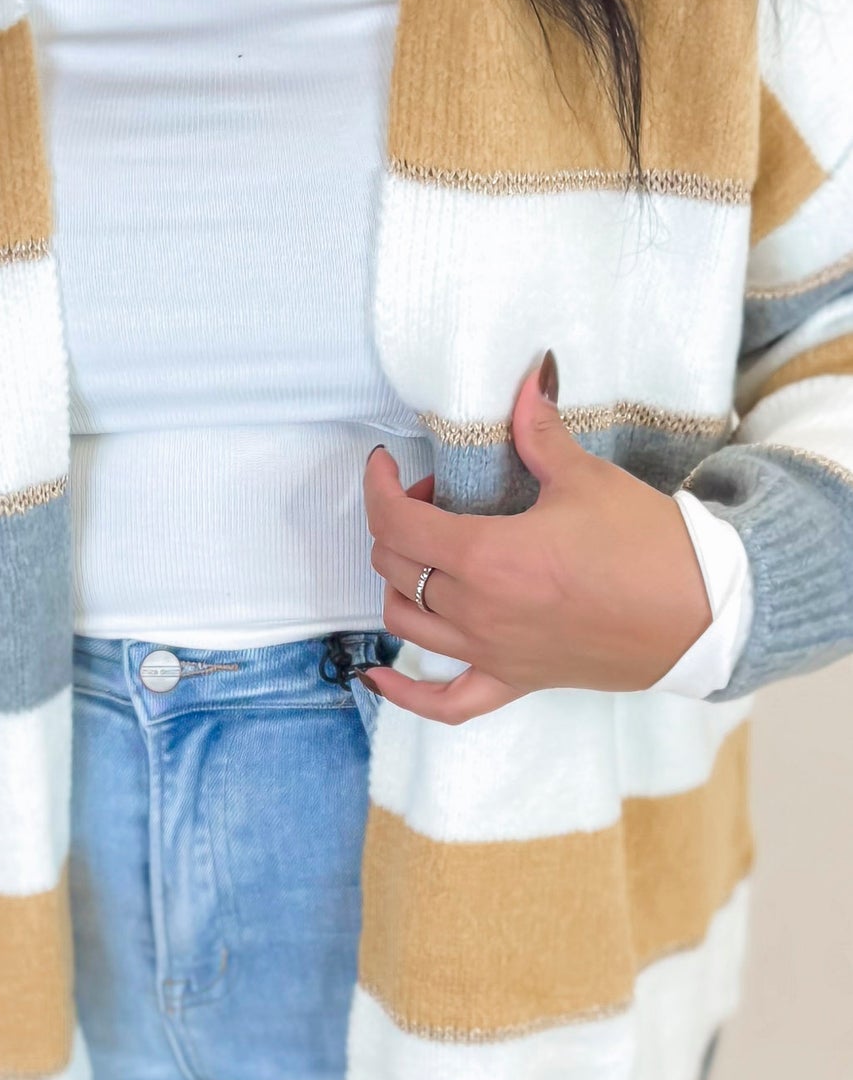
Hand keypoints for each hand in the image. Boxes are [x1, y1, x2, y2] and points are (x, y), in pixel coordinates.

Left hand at [361, 354, 712, 724]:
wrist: (701, 614)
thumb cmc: (646, 546)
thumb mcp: (586, 479)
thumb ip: (540, 433)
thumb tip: (530, 377)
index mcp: (486, 556)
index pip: (396, 521)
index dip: (378, 486)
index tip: (386, 464)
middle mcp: (477, 611)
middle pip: (395, 565)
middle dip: (397, 522)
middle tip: (434, 496)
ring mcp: (492, 652)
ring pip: (404, 620)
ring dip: (399, 581)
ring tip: (428, 552)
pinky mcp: (515, 681)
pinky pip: (443, 702)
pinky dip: (404, 691)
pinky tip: (378, 675)